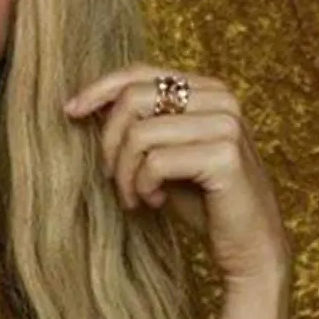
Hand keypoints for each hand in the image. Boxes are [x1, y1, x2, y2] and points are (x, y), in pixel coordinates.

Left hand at [64, 64, 289, 283]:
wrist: (247, 246)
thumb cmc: (201, 201)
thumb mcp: (160, 154)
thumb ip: (135, 124)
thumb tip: (85, 103)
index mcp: (207, 90)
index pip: (140, 72)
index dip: (99, 89)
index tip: (70, 111)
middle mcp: (221, 99)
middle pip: (133, 99)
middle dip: (109, 142)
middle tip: (111, 177)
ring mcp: (226, 124)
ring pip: (139, 133)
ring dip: (124, 173)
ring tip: (134, 196)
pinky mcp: (225, 155)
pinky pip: (156, 162)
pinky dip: (142, 186)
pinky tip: (154, 202)